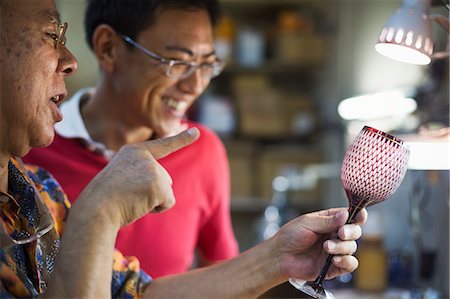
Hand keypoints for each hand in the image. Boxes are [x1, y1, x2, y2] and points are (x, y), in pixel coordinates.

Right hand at [77, 127, 199, 226]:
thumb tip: (167, 188)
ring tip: (131, 200)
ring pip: (166, 191)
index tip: (196, 132)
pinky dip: (157, 209)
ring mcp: (152, 169)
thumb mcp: (122, 179)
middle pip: (164, 179)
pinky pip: (168, 202)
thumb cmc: (105, 199)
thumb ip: (142, 176)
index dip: (181, 139)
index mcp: (134, 152)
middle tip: (127, 195)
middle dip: (152, 192)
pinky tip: (139, 205)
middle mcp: (145, 157)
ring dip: (153, 201)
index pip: (163, 145)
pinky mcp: (158, 185)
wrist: (95, 209)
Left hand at [274, 208, 366, 280]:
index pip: (349, 216)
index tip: (360, 216)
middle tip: (341, 233)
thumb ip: (327, 221)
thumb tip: (345, 214)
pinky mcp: (334, 266)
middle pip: (355, 232)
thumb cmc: (290, 236)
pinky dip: (346, 261)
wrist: (280, 256)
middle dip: (350, 232)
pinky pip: (350, 265)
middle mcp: (334, 235)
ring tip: (326, 247)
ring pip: (352, 248)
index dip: (357, 215)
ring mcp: (335, 251)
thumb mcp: (307, 223)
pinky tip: (335, 259)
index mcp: (329, 221)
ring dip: (342, 247)